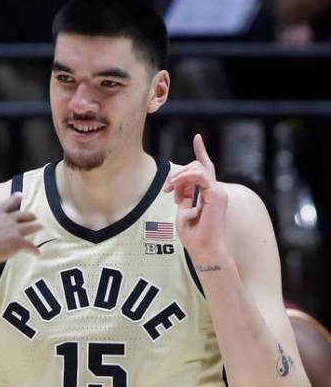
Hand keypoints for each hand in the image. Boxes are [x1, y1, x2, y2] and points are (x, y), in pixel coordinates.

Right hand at [0, 193, 40, 265]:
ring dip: (36, 227)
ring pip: (31, 227)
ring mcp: (14, 231)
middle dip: (29, 215)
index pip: (9, 202)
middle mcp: (8, 219)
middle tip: (33, 216)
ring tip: (40, 227)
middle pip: (24, 215)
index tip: (20, 195)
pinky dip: (34, 250)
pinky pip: (30, 246)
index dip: (15, 198)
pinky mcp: (18, 243)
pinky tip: (37, 253)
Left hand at [163, 134, 229, 260]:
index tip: (197, 137)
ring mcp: (219, 192)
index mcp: (209, 193)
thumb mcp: (183, 211)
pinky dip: (185, 178)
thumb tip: (179, 185)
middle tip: (168, 190)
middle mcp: (216, 190)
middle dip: (178, 175)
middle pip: (196, 167)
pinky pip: (200, 176)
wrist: (203, 249)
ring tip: (170, 190)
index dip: (201, 152)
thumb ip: (184, 196)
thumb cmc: (194, 235)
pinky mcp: (217, 195)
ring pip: (197, 168)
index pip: (206, 168)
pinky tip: (175, 188)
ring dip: (179, 176)